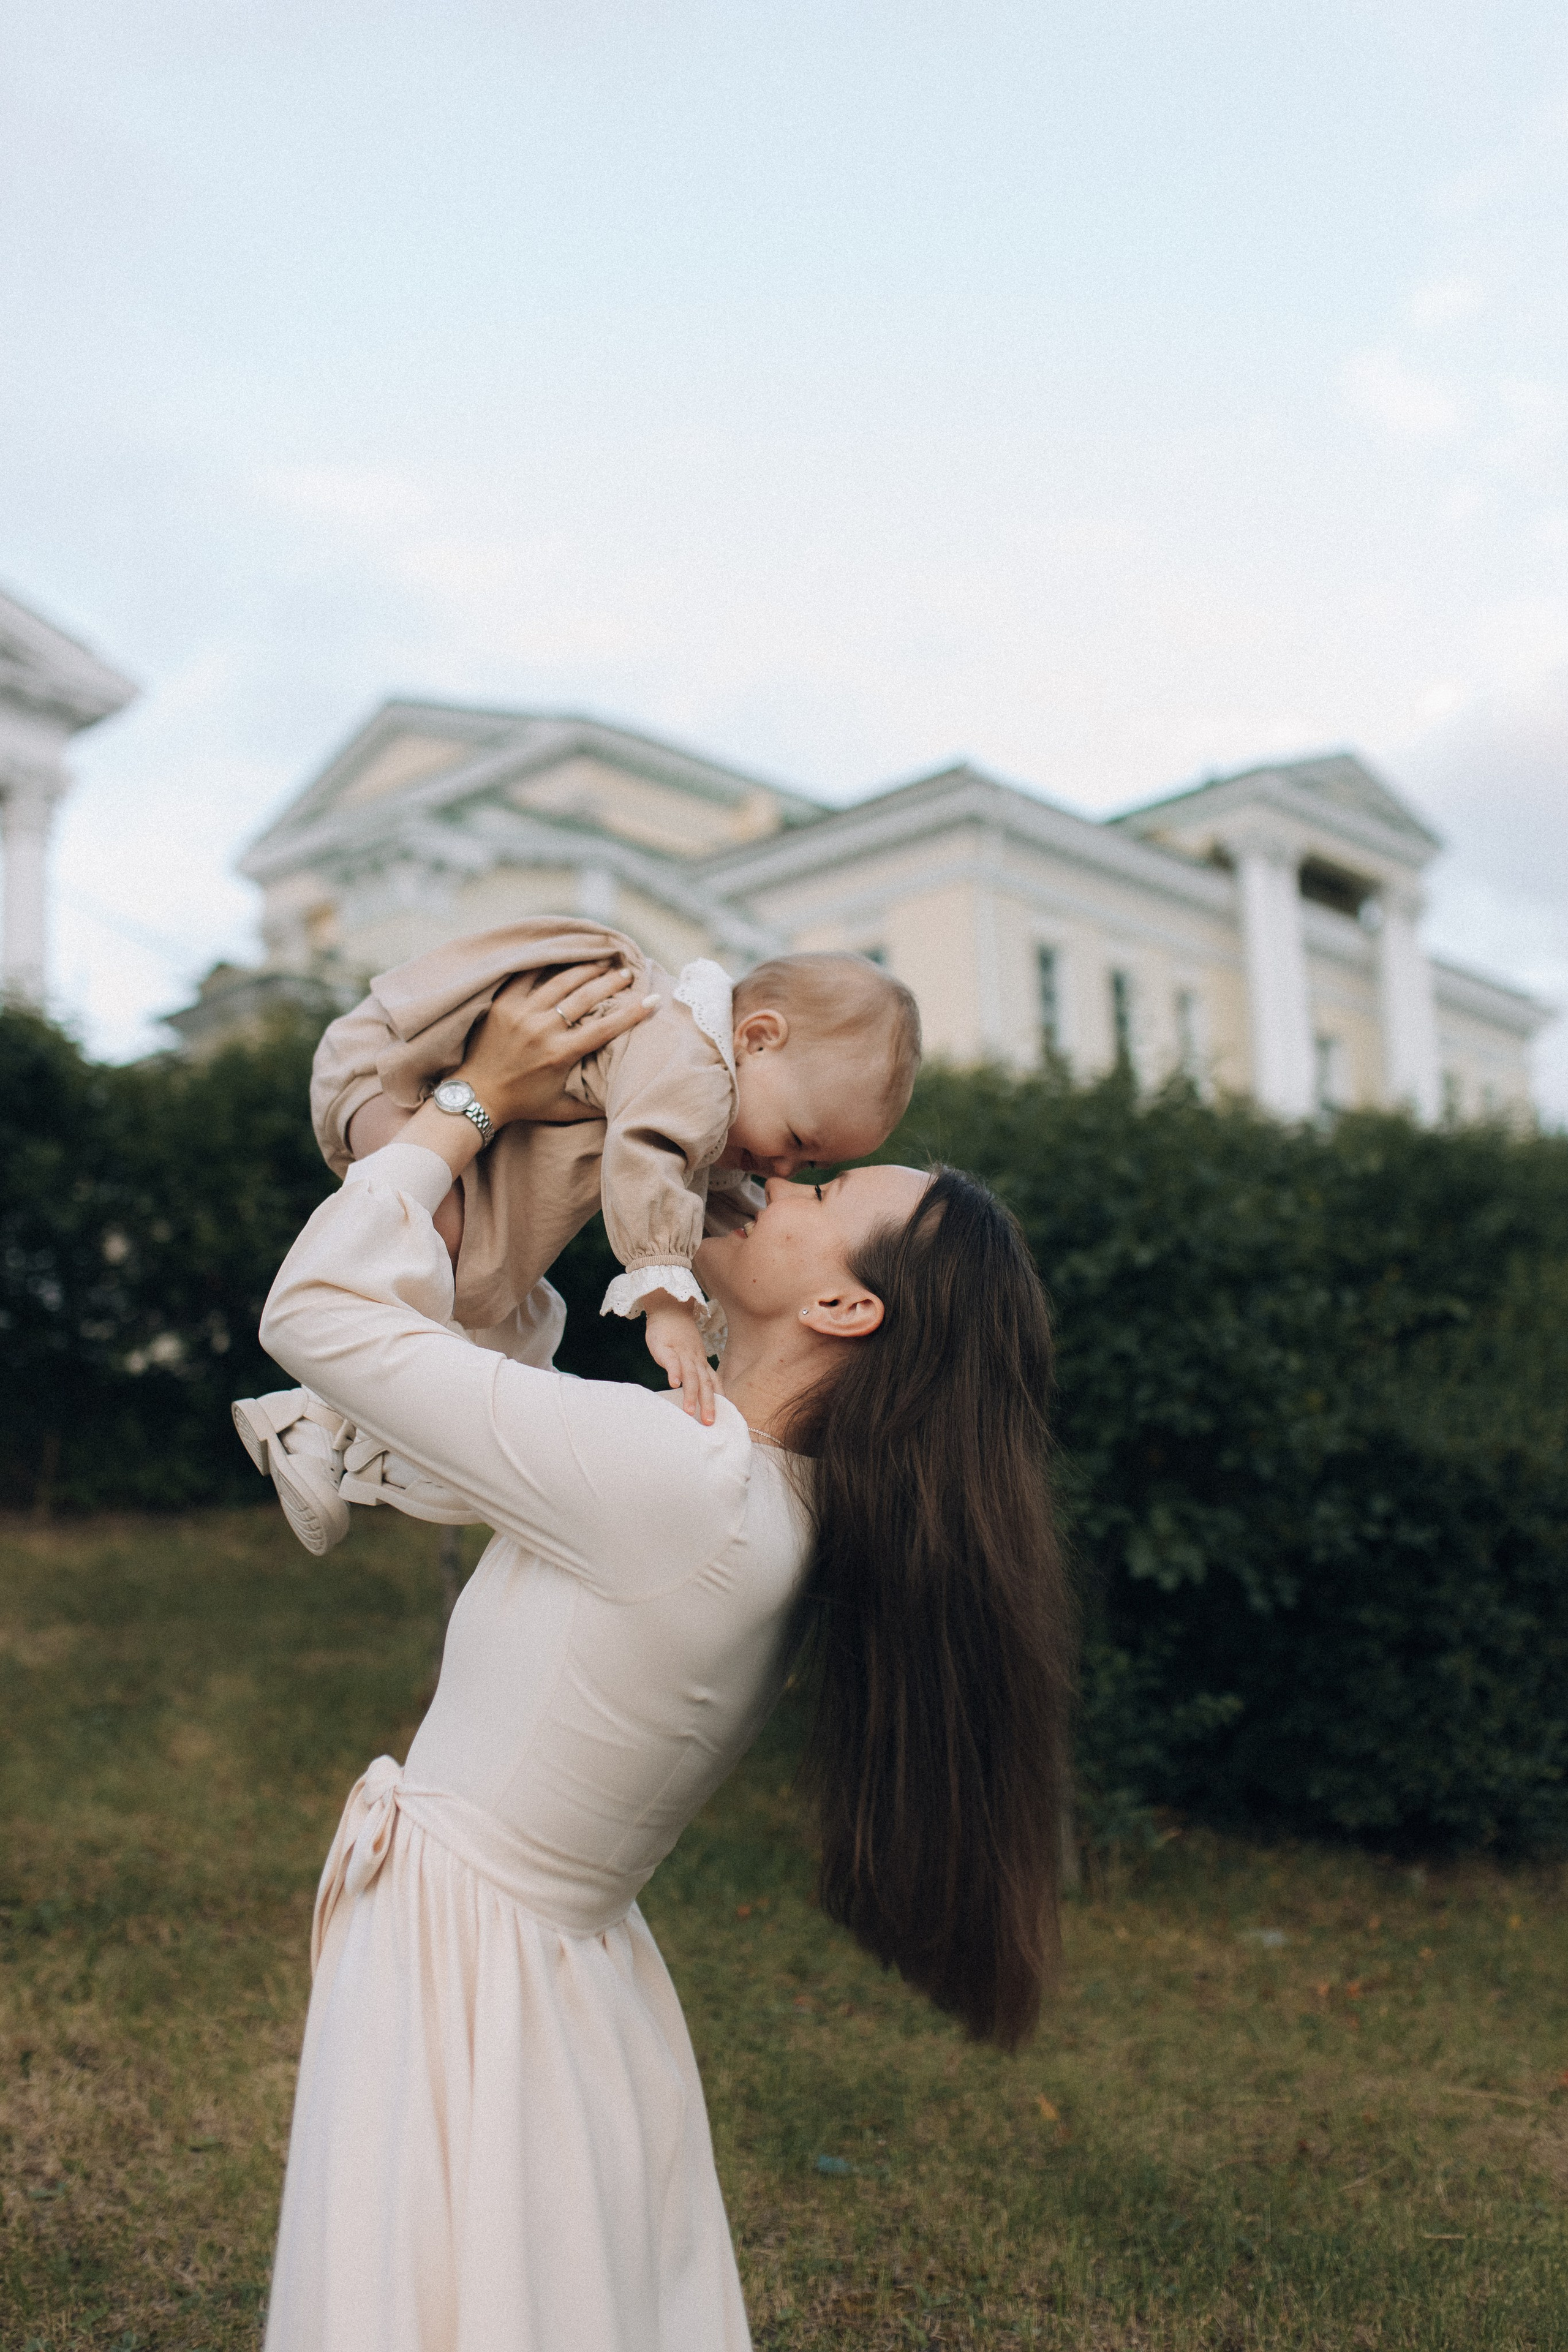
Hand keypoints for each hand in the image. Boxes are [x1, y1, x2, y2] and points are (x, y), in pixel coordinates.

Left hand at [459, 961, 656, 1127]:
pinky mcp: (503, 1004)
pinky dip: (546, 964)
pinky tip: (562, 956)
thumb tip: (625, 1100)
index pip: (605, 1027)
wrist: (477, 1096)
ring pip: (560, 980)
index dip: (632, 1013)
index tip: (651, 999)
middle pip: (585, 996)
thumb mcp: (561, 1109)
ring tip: (601, 960)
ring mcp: (521, 1013)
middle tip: (626, 972)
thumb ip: (592, 1105)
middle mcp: (542, 1029)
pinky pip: (527, 975)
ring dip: (584, 968)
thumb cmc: (523, 1103)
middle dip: (610, 981)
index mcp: (560, 1054)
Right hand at [642, 1293, 716, 1426]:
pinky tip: (673, 1384)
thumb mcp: (689, 1353)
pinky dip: (674, 1372)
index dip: (719, 1400)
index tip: (724, 1418)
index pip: (713, 1383)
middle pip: (704, 1383)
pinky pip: (671, 1360)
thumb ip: (692, 1370)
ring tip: (689, 1411)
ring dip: (690, 1394)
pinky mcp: (666, 1347)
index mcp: (700, 1362)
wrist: (669, 1307)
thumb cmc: (677, 1334)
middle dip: (708, 1404)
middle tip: (709, 1423)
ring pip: (690, 1375)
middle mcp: (695, 1359)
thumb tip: (694, 1390)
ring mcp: (681, 1353)